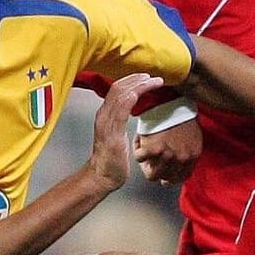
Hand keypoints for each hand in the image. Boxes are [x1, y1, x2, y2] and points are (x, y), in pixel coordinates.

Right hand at [89, 72, 161, 188]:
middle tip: (152, 76)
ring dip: (138, 85)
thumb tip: (130, 112)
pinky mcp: (112, 134)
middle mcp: (103, 116)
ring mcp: (106, 124)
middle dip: (136, 79)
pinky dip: (131, 97)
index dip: (131, 80)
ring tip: (153, 81)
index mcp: (105, 115)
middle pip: (118, 87)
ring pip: (121, 94)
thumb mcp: (116, 134)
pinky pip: (121, 109)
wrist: (101, 177)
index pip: (116, 89)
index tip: (146, 77)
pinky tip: (140, 92)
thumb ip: (120, 121)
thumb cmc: (111, 159)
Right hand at [135, 117, 203, 184]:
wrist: (173, 101)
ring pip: (151, 173)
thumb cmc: (183, 116)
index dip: (170, 179)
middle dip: (157, 172)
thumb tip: (178, 164)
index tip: (164, 178)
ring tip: (145, 153)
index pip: (180, 178)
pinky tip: (140, 145)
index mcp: (192, 157)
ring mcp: (167, 156)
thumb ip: (187, 153)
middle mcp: (181, 159)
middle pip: (164, 178)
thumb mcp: (194, 138)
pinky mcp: (153, 149)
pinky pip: (140, 159)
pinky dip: (138, 152)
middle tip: (151, 164)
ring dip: (147, 164)